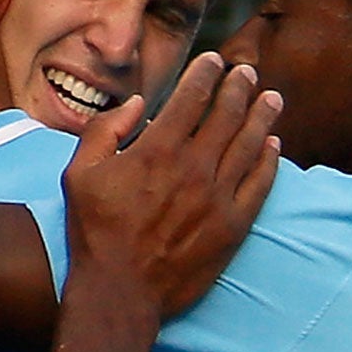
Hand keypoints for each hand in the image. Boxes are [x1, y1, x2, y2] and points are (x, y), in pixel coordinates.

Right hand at [63, 53, 280, 319]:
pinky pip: (260, 184)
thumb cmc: (95, 232)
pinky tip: (273, 145)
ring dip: (262, 116)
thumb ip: (104, 131)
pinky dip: (269, 160)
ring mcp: (218, 197)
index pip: (192, 97)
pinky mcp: (233, 225)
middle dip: (240, 87)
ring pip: (250, 144)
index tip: (214, 61)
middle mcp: (194, 167)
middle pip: (227, 114)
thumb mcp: (78, 175)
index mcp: (157, 150)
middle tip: (247, 73)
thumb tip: (137, 104)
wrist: (120, 291)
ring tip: (271, 99)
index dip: (206, 73)